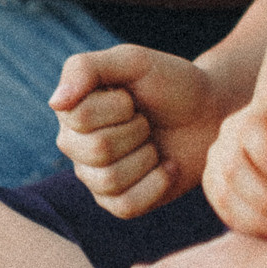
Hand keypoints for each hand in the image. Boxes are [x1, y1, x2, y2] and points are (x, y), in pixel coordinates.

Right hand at [51, 46, 234, 218]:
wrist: (211, 113)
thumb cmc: (171, 83)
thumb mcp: (133, 61)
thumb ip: (87, 68)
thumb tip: (55, 102)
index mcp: (71, 110)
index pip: (81, 117)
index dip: (118, 106)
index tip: (133, 96)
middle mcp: (76, 146)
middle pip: (97, 150)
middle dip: (137, 130)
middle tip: (148, 120)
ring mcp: (94, 177)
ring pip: (110, 180)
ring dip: (147, 157)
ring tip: (156, 142)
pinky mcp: (118, 203)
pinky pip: (126, 206)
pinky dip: (156, 184)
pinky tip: (167, 166)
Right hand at [203, 94, 266, 242]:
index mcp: (256, 114)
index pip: (252, 133)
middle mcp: (229, 135)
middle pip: (234, 167)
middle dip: (265, 197)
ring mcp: (217, 162)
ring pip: (226, 194)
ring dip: (257, 218)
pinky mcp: (216, 189)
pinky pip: (225, 212)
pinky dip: (250, 227)